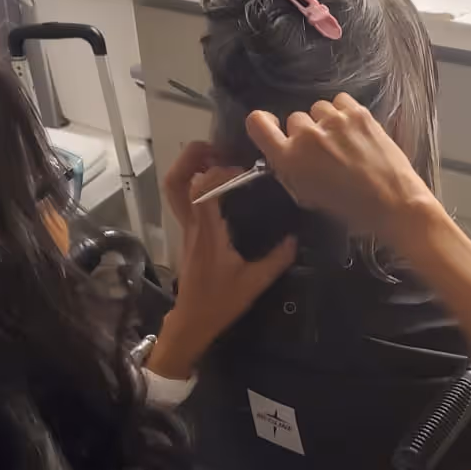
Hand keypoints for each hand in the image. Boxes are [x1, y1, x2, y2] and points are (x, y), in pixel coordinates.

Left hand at [148, 153, 295, 378]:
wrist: (192, 321)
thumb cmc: (220, 303)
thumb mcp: (255, 283)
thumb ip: (277, 259)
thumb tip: (296, 238)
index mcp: (207, 233)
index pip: (201, 190)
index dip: (218, 172)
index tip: (242, 171)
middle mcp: (192, 225)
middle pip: (175, 182)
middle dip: (191, 158)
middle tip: (217, 148)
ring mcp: (186, 227)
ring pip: (174, 188)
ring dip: (189, 166)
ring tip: (215, 157)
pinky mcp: (187, 232)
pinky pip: (183, 198)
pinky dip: (195, 181)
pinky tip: (218, 180)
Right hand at [246, 94, 435, 242]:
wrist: (394, 202)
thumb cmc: (351, 209)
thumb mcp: (309, 196)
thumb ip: (291, 170)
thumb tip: (287, 152)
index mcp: (289, 160)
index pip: (257, 124)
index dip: (263, 123)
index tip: (272, 126)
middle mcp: (307, 136)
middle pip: (295, 119)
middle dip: (305, 132)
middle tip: (324, 151)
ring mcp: (333, 121)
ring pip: (318, 109)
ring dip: (326, 121)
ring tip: (343, 141)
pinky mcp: (357, 112)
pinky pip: (339, 101)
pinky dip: (344, 112)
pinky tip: (354, 130)